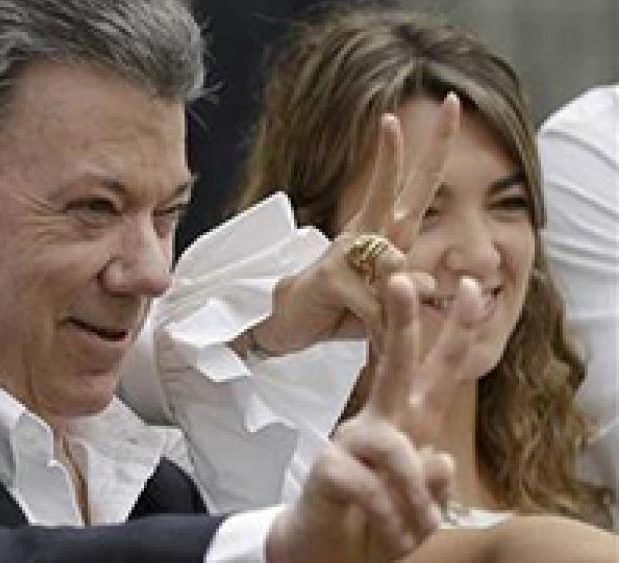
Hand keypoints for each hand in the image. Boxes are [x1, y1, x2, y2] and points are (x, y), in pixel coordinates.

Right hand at [248, 94, 460, 353]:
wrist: (287, 324)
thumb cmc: (340, 309)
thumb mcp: (385, 300)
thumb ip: (410, 289)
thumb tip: (430, 283)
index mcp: (386, 232)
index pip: (416, 185)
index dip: (433, 148)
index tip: (451, 105)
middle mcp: (367, 232)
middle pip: (398, 186)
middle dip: (417, 148)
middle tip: (440, 103)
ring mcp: (346, 251)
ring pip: (393, 259)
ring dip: (399, 301)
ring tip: (389, 327)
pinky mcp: (332, 276)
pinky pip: (375, 300)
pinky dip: (381, 325)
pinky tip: (374, 336)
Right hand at [267, 272, 482, 562]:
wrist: (324, 555)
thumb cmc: (375, 525)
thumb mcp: (421, 510)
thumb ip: (434, 483)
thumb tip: (438, 460)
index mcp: (406, 426)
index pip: (436, 374)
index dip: (456, 334)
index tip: (473, 289)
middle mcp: (378, 425)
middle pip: (395, 367)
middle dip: (403, 322)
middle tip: (402, 278)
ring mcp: (349, 443)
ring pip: (397, 450)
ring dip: (414, 499)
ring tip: (410, 530)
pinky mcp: (327, 468)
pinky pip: (373, 489)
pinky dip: (389, 519)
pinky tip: (384, 532)